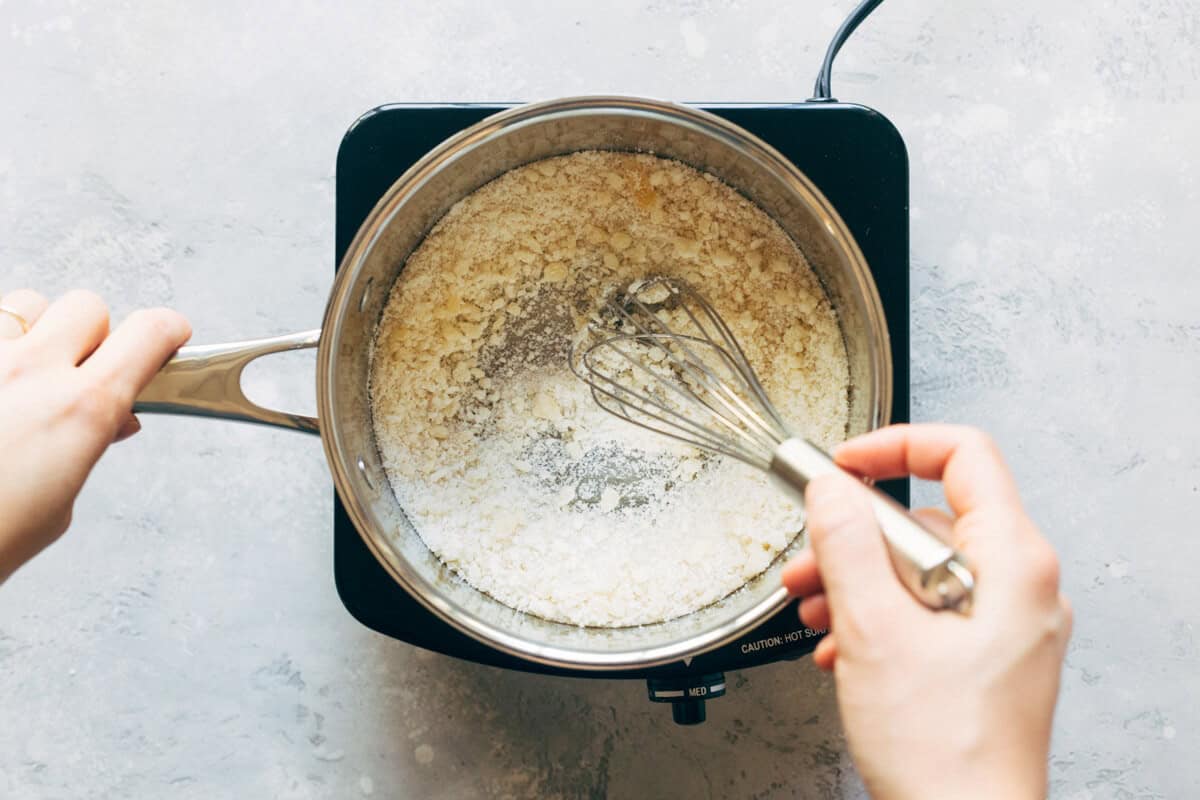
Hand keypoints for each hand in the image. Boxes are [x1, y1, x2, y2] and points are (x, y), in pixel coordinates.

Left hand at [0, 289, 189, 581]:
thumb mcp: (57, 506)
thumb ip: (86, 447)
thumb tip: (108, 420)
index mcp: (81, 410)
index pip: (148, 335)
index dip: (167, 333)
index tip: (169, 340)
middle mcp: (30, 372)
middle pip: (86, 306)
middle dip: (95, 335)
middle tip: (85, 373)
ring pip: (25, 304)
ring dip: (35, 331)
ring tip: (22, 376)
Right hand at [781, 424, 1071, 799]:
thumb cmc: (944, 752)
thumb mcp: (874, 629)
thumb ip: (847, 544)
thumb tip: (830, 487)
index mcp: (1012, 563)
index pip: (963, 454)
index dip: (895, 445)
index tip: (844, 464)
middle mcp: (1018, 587)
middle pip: (928, 517)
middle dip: (856, 536)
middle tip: (810, 557)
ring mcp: (1004, 625)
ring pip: (919, 569)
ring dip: (857, 581)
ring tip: (816, 610)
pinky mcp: (984, 657)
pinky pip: (925, 610)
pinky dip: (878, 618)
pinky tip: (842, 648)